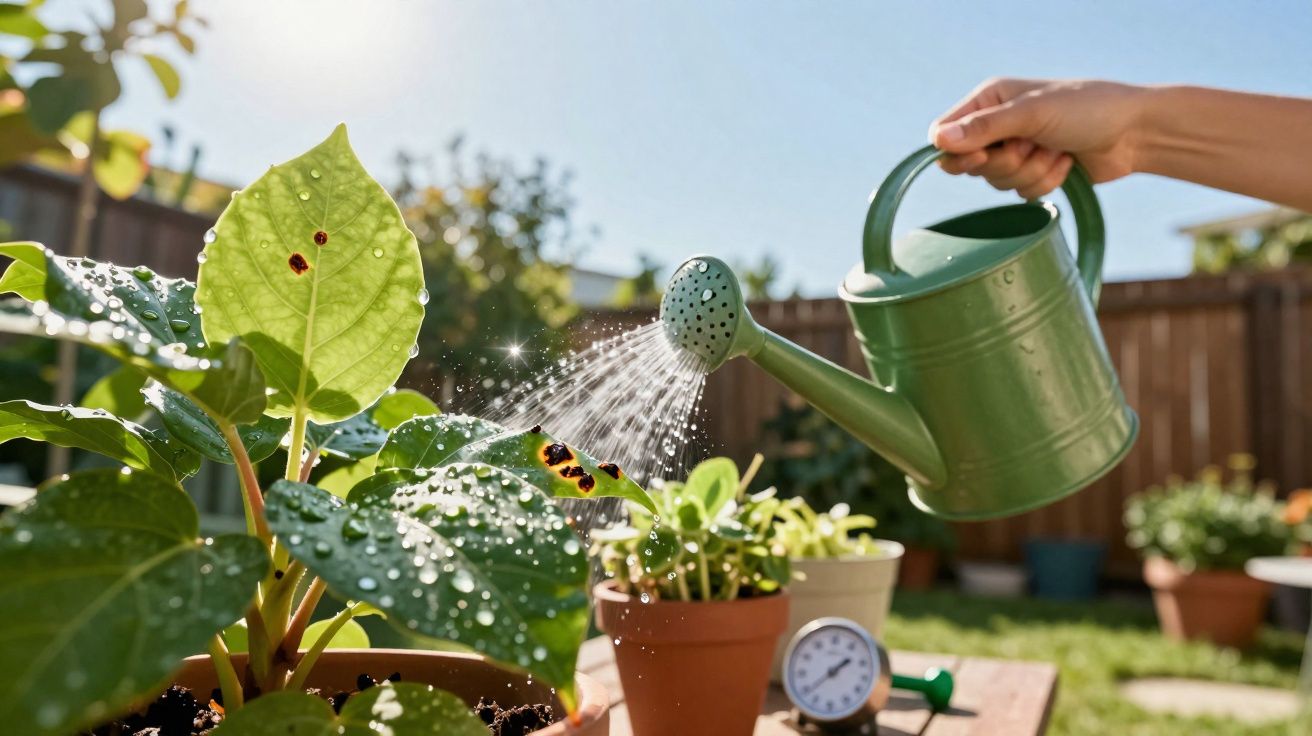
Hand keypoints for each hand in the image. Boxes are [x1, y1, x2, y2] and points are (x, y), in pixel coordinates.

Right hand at [929, 79, 1149, 198]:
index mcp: (990, 100)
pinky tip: (1066, 164)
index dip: (955, 152)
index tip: (979, 156)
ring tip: (1057, 151)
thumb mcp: (1032, 113)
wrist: (1134, 133)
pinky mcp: (1033, 173)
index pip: (945, 133)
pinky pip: (1021, 194)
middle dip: (1006, 162)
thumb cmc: (1086, 109)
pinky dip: (1045, 182)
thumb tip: (938, 141)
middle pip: (970, 164)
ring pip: (997, 183)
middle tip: (1032, 146)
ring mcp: (1015, 151)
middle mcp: (997, 126)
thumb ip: (984, 127)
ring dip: (1031, 172)